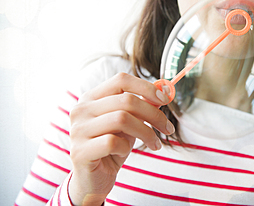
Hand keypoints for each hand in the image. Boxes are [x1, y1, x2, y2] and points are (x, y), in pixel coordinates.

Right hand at [68, 73, 173, 204]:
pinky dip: (125, 148)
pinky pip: (112, 142)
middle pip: (126, 100)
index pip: (121, 80)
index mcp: (92, 98)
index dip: (146, 87)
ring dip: (146, 132)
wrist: (93, 181)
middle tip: (167, 128)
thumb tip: (163, 90)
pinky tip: (123, 154)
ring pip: (122, 119)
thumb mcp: (130, 124)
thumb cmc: (112, 148)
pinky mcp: (79, 151)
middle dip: (154, 114)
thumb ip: (141, 106)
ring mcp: (78, 130)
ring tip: (154, 144)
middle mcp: (81, 110)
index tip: (165, 99)